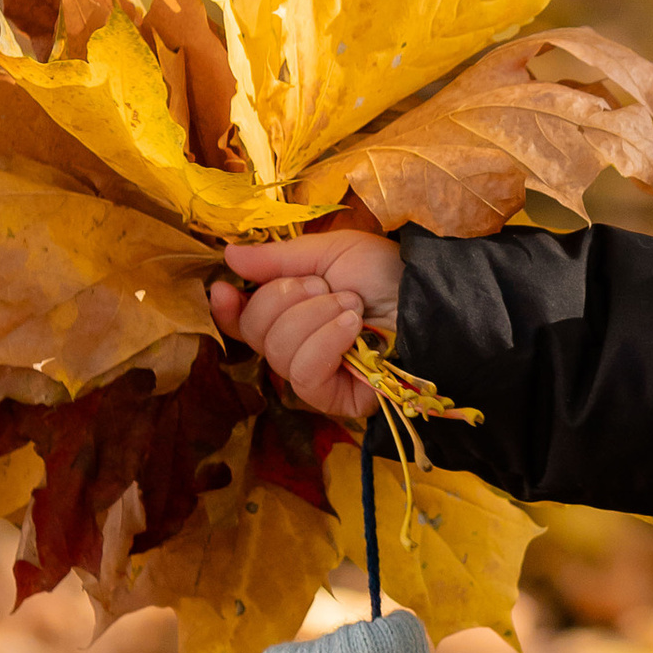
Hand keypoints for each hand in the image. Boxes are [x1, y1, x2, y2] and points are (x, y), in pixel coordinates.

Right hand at [209, 224, 404, 422]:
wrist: (428, 298)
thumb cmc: (385, 272)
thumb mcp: (330, 251)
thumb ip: (277, 258)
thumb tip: (227, 256)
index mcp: (291, 312)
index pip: (244, 322)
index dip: (227, 310)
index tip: (224, 288)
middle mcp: (298, 346)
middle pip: (257, 335)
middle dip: (285, 300)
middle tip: (324, 286)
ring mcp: (317, 376)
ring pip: (278, 354)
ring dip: (313, 320)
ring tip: (351, 306)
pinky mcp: (335, 400)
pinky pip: (304, 376)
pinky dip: (324, 344)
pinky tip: (350, 328)